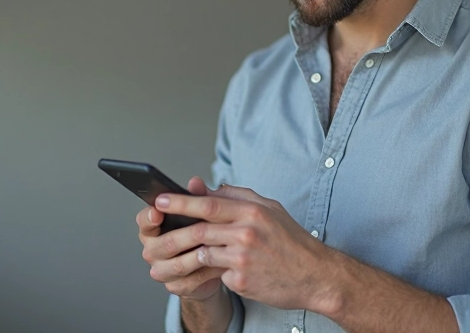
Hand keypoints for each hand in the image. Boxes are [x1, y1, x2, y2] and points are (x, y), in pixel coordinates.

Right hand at [136, 177, 225, 300]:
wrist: (207, 267)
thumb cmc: (200, 234)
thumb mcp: (199, 214)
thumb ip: (196, 198)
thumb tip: (195, 183)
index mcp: (152, 228)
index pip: (144, 221)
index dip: (149, 217)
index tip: (158, 211)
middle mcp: (152, 250)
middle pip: (167, 243)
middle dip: (188, 234)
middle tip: (205, 227)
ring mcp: (162, 270)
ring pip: (180, 263)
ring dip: (202, 253)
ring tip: (220, 245)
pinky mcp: (176, 286)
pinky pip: (194, 279)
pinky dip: (210, 270)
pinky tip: (223, 262)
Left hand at [154, 184, 334, 311]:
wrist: (316, 276)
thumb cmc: (292, 241)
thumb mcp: (271, 210)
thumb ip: (240, 197)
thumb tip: (212, 188)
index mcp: (253, 212)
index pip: (208, 204)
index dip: (181, 202)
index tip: (160, 199)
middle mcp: (247, 233)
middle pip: (200, 229)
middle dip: (173, 230)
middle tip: (153, 231)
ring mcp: (243, 258)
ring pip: (203, 253)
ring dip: (190, 255)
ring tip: (176, 259)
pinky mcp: (242, 281)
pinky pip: (217, 274)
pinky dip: (215, 272)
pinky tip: (218, 272)